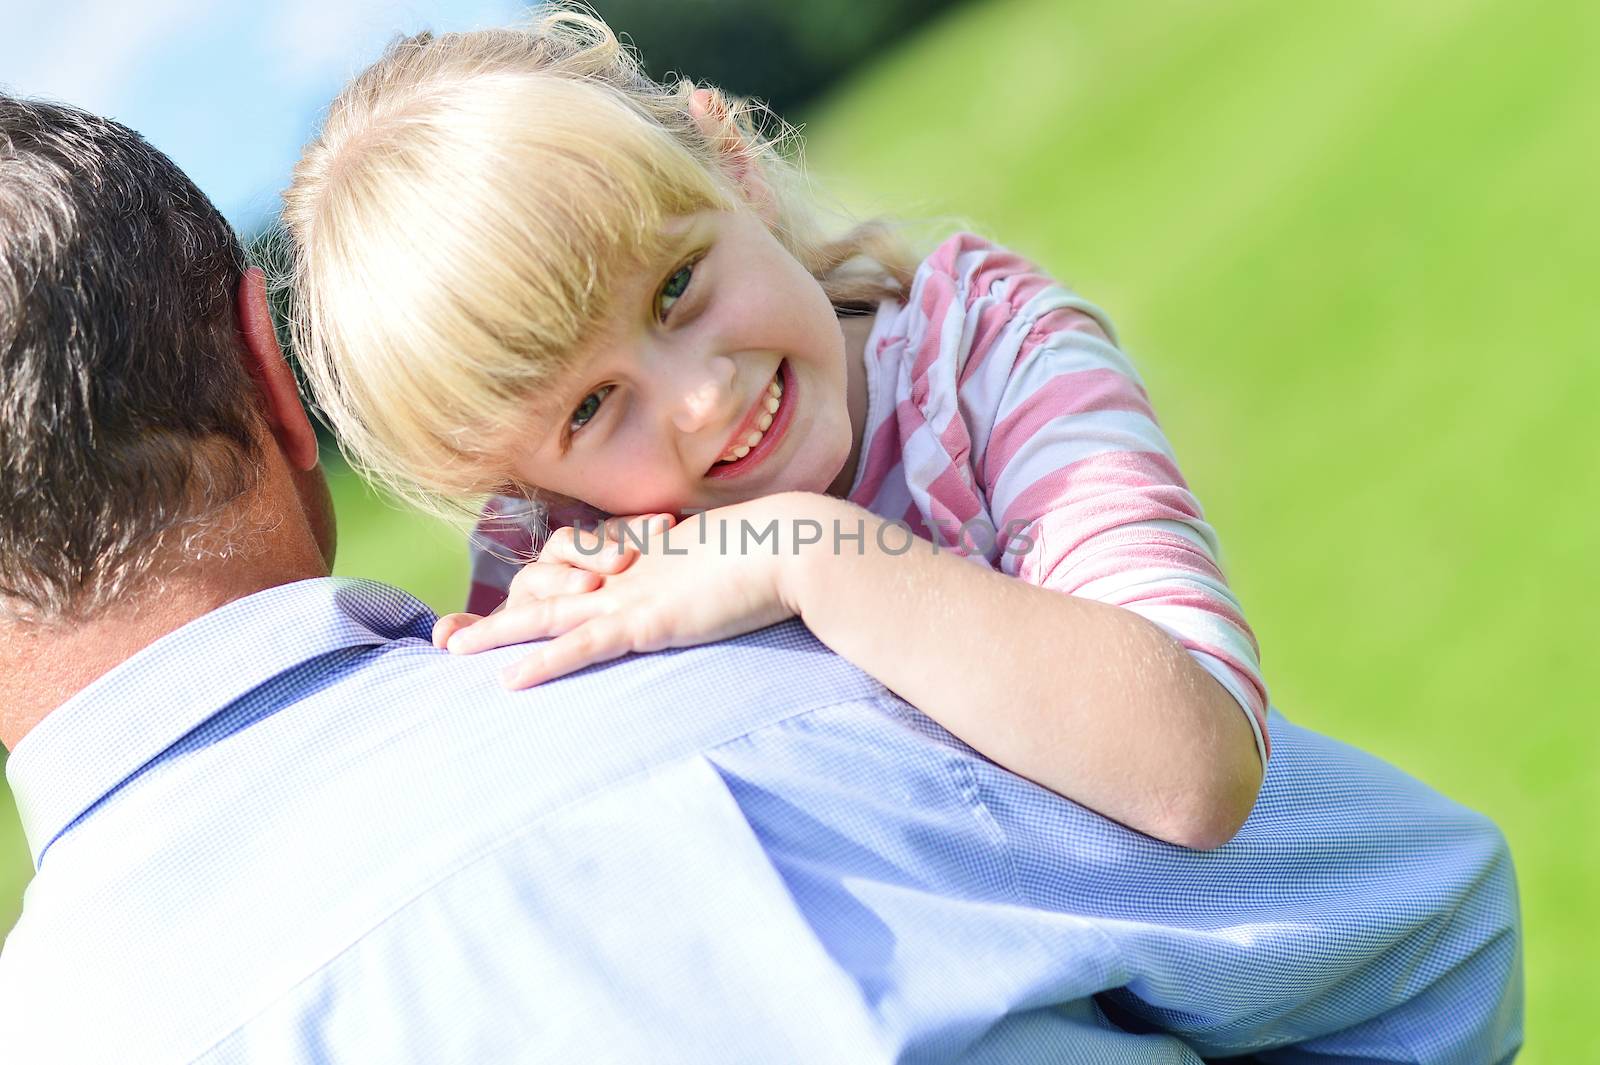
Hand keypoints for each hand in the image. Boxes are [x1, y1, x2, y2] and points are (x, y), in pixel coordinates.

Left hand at [441, 499, 803, 687]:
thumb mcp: (731, 565)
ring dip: (497, 634)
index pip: (576, 569)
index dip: (540, 587)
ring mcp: (634, 597)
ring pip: (548, 617)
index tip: (509, 609)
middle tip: (451, 638)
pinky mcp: (648, 622)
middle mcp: (628, 575)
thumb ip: (712, 574)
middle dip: (499, 614)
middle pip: (547, 590)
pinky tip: (508, 681)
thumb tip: (723, 580)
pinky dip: (544, 664)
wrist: (796, 546)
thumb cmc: (776, 555)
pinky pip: (584, 647)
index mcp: (645, 560)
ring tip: (452, 649)